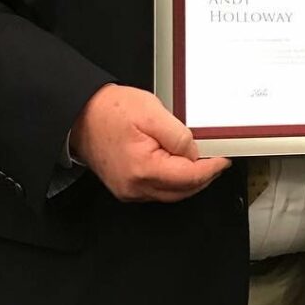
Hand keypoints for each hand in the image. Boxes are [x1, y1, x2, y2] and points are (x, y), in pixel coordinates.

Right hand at [69, 84, 230, 202]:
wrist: (80, 115)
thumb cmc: (110, 111)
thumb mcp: (151, 113)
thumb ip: (178, 135)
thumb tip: (195, 153)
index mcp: (143, 169)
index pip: (189, 177)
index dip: (211, 168)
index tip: (224, 159)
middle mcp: (135, 186)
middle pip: (183, 190)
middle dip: (204, 177)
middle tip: (218, 160)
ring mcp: (129, 190)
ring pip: (172, 194)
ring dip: (190, 181)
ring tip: (203, 162)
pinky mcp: (126, 187)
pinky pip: (158, 191)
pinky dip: (174, 181)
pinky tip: (180, 166)